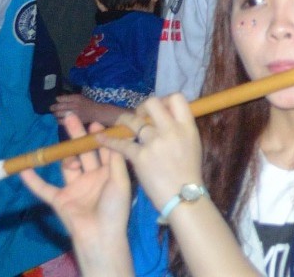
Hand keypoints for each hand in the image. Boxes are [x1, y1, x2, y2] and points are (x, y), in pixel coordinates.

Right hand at [17, 109, 135, 250]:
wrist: (100, 235)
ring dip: (61, 154)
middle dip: (77, 137)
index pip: (103, 150)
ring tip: (58, 140)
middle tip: (71, 118)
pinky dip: (33, 181)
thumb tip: (111, 137)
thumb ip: (115, 159)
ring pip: (66, 166)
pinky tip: (25, 169)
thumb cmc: (115, 207)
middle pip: (83, 153)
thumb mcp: (120, 180)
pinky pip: (44, 189)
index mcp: (109, 173)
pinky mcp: (59, 200)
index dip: (98, 137)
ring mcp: (75, 188)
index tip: (93, 123)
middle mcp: (92, 178)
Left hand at [51, 94, 105, 128]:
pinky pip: (61, 121)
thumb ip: (70, 97)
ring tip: (55, 113)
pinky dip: (58, 120)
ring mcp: (74, 113)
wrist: (96, 112)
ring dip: (55, 114)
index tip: (56, 100)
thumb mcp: (80, 97)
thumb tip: (58, 98)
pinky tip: (59, 119)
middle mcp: (74, 105)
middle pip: (59, 106)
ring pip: (59, 114)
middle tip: (51, 108)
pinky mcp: (73, 121)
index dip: (57, 99)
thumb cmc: (87, 104)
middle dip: (53, 107)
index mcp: (76, 98)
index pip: (62, 98)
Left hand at [117, 94, 204, 210]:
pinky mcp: (140, 156)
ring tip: (120, 123)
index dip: (165, 99)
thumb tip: (169, 119)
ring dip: (124, 120)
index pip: (177, 98)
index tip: (159, 109)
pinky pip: (121, 143)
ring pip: (133, 120)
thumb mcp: (193, 144)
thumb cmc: (189, 172)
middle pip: (153, 103)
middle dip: (143, 107)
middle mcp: (171, 130)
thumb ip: (180, 130)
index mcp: (187, 126)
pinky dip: (108, 140)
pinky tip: (100, 138)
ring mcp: (154, 142)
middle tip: (140, 116)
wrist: (183, 195)